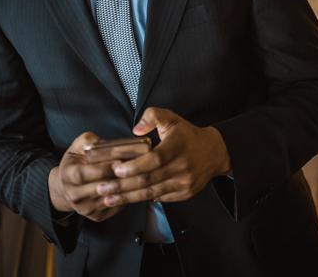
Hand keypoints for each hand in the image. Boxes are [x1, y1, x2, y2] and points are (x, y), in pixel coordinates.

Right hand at [48, 132, 150, 222]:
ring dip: (126, 188)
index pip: (84, 174)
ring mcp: (85, 208)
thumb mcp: (78, 146)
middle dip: (118, 178)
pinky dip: (127, 196)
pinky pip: (115, 207)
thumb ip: (91, 141)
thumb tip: (109, 143)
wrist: (66, 186)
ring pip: (110, 199)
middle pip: (100, 188)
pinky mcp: (96, 216)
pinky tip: (135, 186)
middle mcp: (73, 195)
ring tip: (139, 176)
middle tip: (135, 168)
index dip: (102, 168)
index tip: (120, 161)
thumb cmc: (76, 162)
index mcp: (67, 175)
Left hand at [96, 108, 230, 207]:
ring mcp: (184, 182)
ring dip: (128, 197)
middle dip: (123, 186)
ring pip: (152, 193)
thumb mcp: (172, 118)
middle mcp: (182, 166)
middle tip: (102, 188)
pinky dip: (142, 199)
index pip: (155, 159)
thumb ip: (152, 116)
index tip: (116, 169)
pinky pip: (160, 198)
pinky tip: (127, 199)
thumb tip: (136, 130)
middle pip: (149, 180)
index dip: (134, 166)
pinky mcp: (184, 193)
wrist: (214, 153)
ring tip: (108, 198)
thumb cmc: (188, 135)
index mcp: (178, 146)